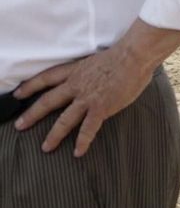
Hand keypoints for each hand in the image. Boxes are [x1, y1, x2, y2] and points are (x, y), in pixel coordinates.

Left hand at [14, 45, 157, 155]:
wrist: (134, 56)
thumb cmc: (124, 54)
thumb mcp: (99, 59)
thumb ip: (93, 71)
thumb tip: (99, 77)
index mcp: (76, 70)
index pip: (47, 77)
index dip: (31, 86)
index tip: (18, 94)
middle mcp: (76, 85)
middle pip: (48, 101)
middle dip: (32, 115)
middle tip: (20, 126)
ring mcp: (87, 98)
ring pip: (64, 120)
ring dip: (54, 135)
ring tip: (46, 147)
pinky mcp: (101, 108)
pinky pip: (88, 129)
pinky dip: (82, 141)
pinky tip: (78, 152)